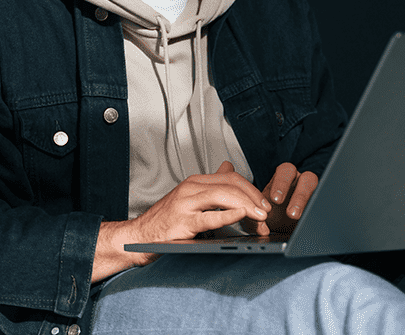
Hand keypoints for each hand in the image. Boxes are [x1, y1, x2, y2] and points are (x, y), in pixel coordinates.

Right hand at [129, 161, 270, 255]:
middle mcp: (191, 187)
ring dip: (247, 205)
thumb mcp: (190, 198)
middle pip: (231, 184)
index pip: (232, 177)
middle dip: (254, 198)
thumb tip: (229, 166)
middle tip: (267, 214)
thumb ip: (211, 184)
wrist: (138, 237)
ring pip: (223, 195)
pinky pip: (209, 216)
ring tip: (260, 217)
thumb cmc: (166, 221)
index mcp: (196, 182)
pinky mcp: (181, 222)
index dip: (252, 190)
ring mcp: (185, 203)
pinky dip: (228, 214)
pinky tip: (241, 216)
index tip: (265, 205)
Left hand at [243, 163, 318, 235]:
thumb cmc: (268, 216)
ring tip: (302, 222)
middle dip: (300, 196)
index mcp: (284, 177)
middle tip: (291, 214)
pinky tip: (312, 226)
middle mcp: (301, 181)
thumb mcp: (258, 214)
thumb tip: (260, 228)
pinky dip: (319, 216)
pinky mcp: (320, 206)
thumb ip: (256, 218)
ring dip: (311, 208)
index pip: (286, 171)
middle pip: (307, 179)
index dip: (281, 183)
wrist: (279, 229)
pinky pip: (323, 207)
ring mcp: (313, 194)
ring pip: (319, 193)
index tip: (275, 200)